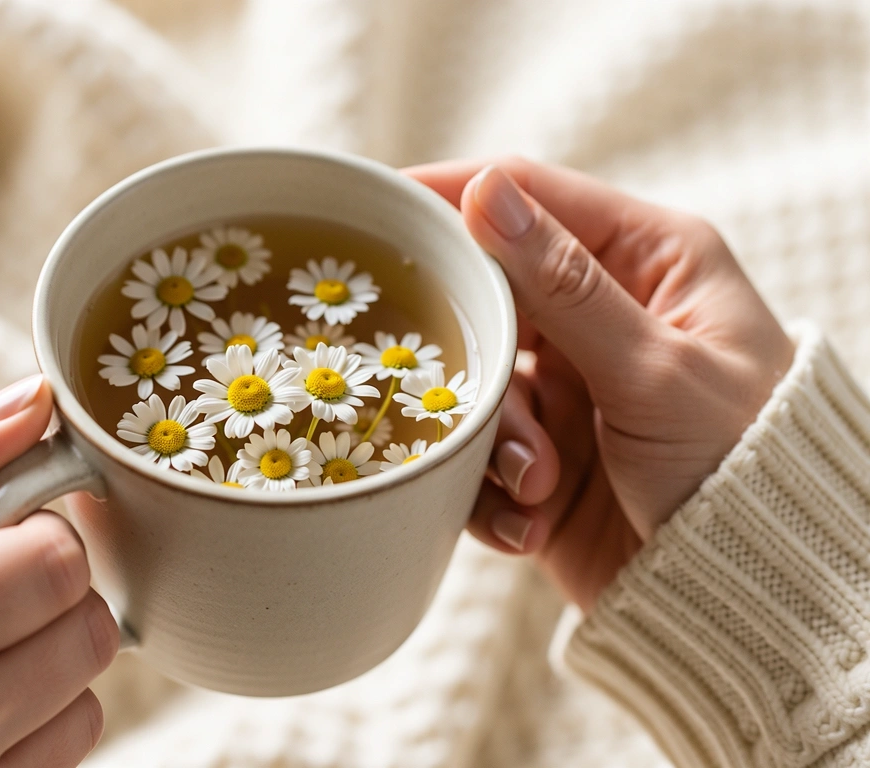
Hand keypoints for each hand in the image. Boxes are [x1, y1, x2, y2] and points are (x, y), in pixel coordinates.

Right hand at [406, 158, 794, 610]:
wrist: (748, 600)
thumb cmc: (743, 467)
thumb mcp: (654, 369)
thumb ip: (564, 283)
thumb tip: (487, 190)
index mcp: (648, 260)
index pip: (531, 197)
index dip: (453, 195)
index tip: (378, 205)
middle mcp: (602, 313)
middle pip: (488, 294)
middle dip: (469, 350)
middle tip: (445, 381)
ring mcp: (568, 384)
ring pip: (475, 379)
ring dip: (494, 438)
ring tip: (540, 484)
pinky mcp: (541, 451)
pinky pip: (477, 448)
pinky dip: (490, 488)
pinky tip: (531, 519)